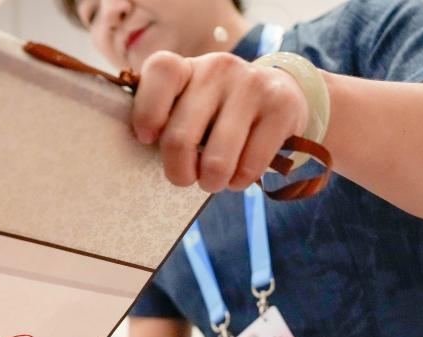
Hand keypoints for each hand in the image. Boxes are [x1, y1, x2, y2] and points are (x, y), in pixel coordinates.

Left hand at [132, 51, 308, 193]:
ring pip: (216, 160)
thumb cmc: (217, 113)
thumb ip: (165, 121)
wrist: (280, 96)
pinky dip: (240, 181)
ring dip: (212, 182)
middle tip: (185, 178)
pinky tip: (239, 175)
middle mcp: (217, 68)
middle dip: (179, 173)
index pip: (160, 72)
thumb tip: (141, 154)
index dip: (147, 112)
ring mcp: (252, 84)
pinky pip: (250, 165)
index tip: (148, 139)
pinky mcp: (281, 106)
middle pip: (180, 137)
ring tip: (214, 180)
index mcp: (186, 67)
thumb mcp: (188, 106)